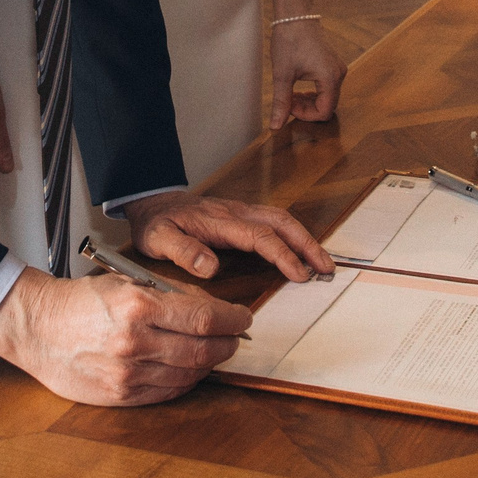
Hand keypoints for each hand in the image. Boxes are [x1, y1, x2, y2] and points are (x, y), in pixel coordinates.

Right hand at [0, 268, 250, 405]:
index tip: (243, 317)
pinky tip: (190, 369)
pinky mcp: (121, 396)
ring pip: (190, 373)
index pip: (205, 317)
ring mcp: (128, 374)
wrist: (37, 328)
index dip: (233, 319)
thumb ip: (170, 296)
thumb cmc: (79, 301)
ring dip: (209, 363)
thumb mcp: (126, 283)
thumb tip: (212, 309)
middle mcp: (135, 343)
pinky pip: (168, 392)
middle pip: (204, 349)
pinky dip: (186, 380)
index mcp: (138, 307)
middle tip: (236, 336)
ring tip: (214, 351)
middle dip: (228, 343)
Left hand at [121, 191, 332, 283]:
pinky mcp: (240, 216)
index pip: (260, 236)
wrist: (151, 202)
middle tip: (326, 268)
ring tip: (322, 261)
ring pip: (281, 219)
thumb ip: (183, 252)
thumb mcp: (158, 239)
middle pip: (281, 222)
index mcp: (219, 221)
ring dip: (304, 238)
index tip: (299, 274)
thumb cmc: (155, 224)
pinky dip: (293, 234)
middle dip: (307, 244)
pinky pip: (274, 221)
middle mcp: (235, 213)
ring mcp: (240, 212)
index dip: (283, 255)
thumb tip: (211, 268)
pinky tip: (301, 249)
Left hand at [267, 16, 344, 127]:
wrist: (294, 15)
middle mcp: (339, 74)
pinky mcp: (332, 64)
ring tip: (291, 94)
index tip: (289, 107)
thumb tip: (275, 126)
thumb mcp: (282, 75)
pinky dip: (313, 92)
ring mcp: (337, 68)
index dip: (305, 115)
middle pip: (327, 106)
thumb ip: (281, 102)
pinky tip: (298, 86)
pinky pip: (327, 86)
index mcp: (330, 78)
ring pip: (327, 97)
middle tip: (288, 101)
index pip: (324, 112)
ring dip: (309, 101)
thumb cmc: (289, 40)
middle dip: (307, 109)